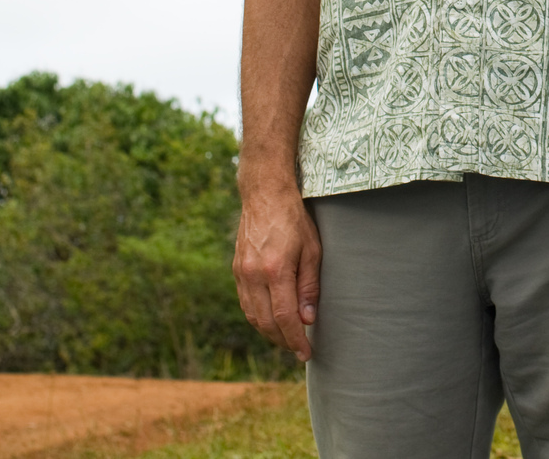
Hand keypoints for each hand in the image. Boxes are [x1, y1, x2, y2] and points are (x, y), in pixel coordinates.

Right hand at [234, 186, 321, 360]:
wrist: (264, 195)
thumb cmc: (295, 220)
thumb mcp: (312, 250)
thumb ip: (309, 286)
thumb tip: (307, 319)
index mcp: (275, 270)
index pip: (284, 317)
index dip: (295, 339)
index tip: (305, 353)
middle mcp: (253, 275)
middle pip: (266, 322)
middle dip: (283, 341)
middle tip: (299, 350)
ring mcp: (241, 273)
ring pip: (252, 316)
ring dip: (269, 332)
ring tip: (287, 339)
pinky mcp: (236, 270)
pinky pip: (245, 303)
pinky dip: (258, 317)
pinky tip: (272, 320)